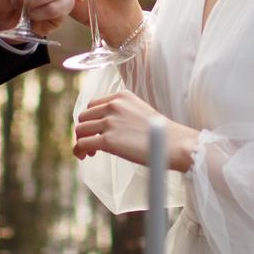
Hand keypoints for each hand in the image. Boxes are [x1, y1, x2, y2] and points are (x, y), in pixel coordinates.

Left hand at [73, 88, 191, 169]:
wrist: (173, 143)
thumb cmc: (160, 133)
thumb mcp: (139, 111)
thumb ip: (121, 113)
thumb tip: (106, 127)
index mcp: (121, 97)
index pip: (93, 104)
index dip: (91, 119)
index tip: (95, 130)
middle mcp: (113, 106)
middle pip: (84, 117)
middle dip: (85, 130)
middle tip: (92, 144)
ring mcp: (109, 122)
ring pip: (80, 130)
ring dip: (81, 141)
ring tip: (89, 152)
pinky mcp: (107, 140)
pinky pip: (82, 143)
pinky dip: (79, 150)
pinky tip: (86, 156)